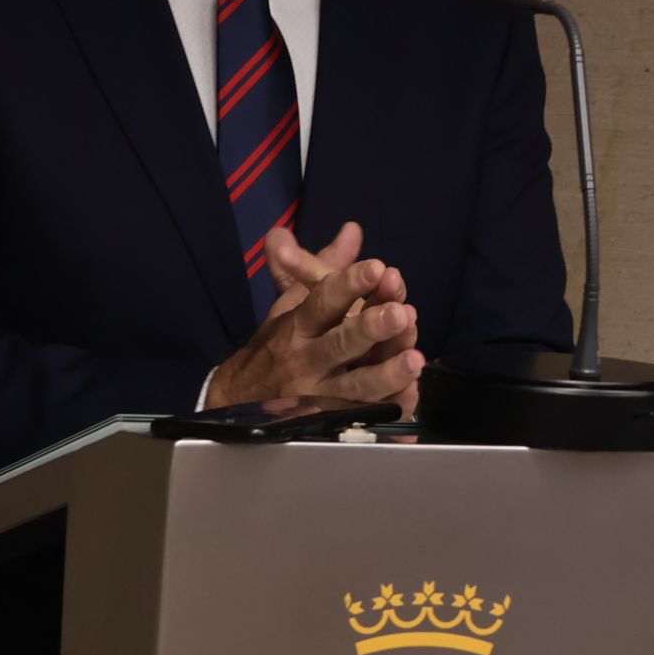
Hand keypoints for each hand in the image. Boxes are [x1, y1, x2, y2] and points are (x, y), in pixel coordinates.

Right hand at [264, 223, 422, 416]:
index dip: (349, 285)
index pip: (323, 302)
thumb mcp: (294, 303)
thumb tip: (353, 230)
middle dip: (370, 328)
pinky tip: (411, 395)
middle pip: (340, 344)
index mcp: (298, 325)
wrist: (239, 400)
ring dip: (385, 374)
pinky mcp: (329, 424)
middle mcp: (307, 360)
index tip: (376, 267)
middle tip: (400, 313)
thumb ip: (324, 267)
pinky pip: (363, 418)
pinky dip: (388, 409)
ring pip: (355, 387)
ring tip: (415, 358)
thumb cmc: (276, 345)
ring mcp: (318, 396)